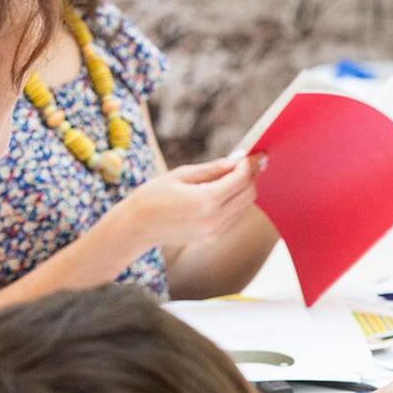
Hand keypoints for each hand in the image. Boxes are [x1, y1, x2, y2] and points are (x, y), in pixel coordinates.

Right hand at [121, 155, 262, 249]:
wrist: (138, 226)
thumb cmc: (154, 195)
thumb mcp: (182, 174)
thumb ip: (214, 168)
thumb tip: (239, 158)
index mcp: (205, 201)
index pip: (241, 179)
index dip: (250, 164)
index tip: (255, 154)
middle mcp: (214, 220)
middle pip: (249, 195)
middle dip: (251, 176)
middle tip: (249, 162)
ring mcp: (215, 232)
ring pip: (245, 207)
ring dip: (245, 189)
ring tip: (236, 174)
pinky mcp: (213, 238)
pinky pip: (234, 217)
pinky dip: (236, 202)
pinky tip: (226, 190)